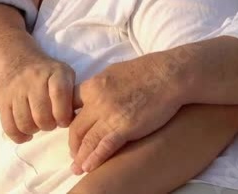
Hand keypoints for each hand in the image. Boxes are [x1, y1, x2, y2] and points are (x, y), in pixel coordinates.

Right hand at [0, 53, 75, 142]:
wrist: (17, 60)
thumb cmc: (48, 73)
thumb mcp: (65, 75)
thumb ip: (72, 94)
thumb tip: (76, 119)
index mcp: (54, 73)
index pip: (60, 96)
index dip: (63, 115)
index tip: (64, 121)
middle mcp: (34, 79)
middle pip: (41, 115)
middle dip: (49, 125)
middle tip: (50, 122)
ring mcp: (16, 90)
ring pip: (24, 123)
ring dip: (34, 130)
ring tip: (38, 125)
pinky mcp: (2, 100)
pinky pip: (9, 126)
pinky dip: (19, 136)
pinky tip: (26, 134)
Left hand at [69, 52, 184, 173]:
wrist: (169, 75)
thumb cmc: (147, 70)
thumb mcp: (115, 71)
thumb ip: (101, 86)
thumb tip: (95, 93)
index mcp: (93, 86)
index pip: (70, 107)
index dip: (68, 121)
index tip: (71, 131)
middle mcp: (97, 101)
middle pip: (75, 128)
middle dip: (73, 144)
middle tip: (74, 154)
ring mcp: (110, 115)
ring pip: (87, 141)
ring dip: (80, 156)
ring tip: (78, 167)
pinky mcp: (125, 128)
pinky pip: (104, 147)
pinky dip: (94, 159)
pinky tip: (89, 167)